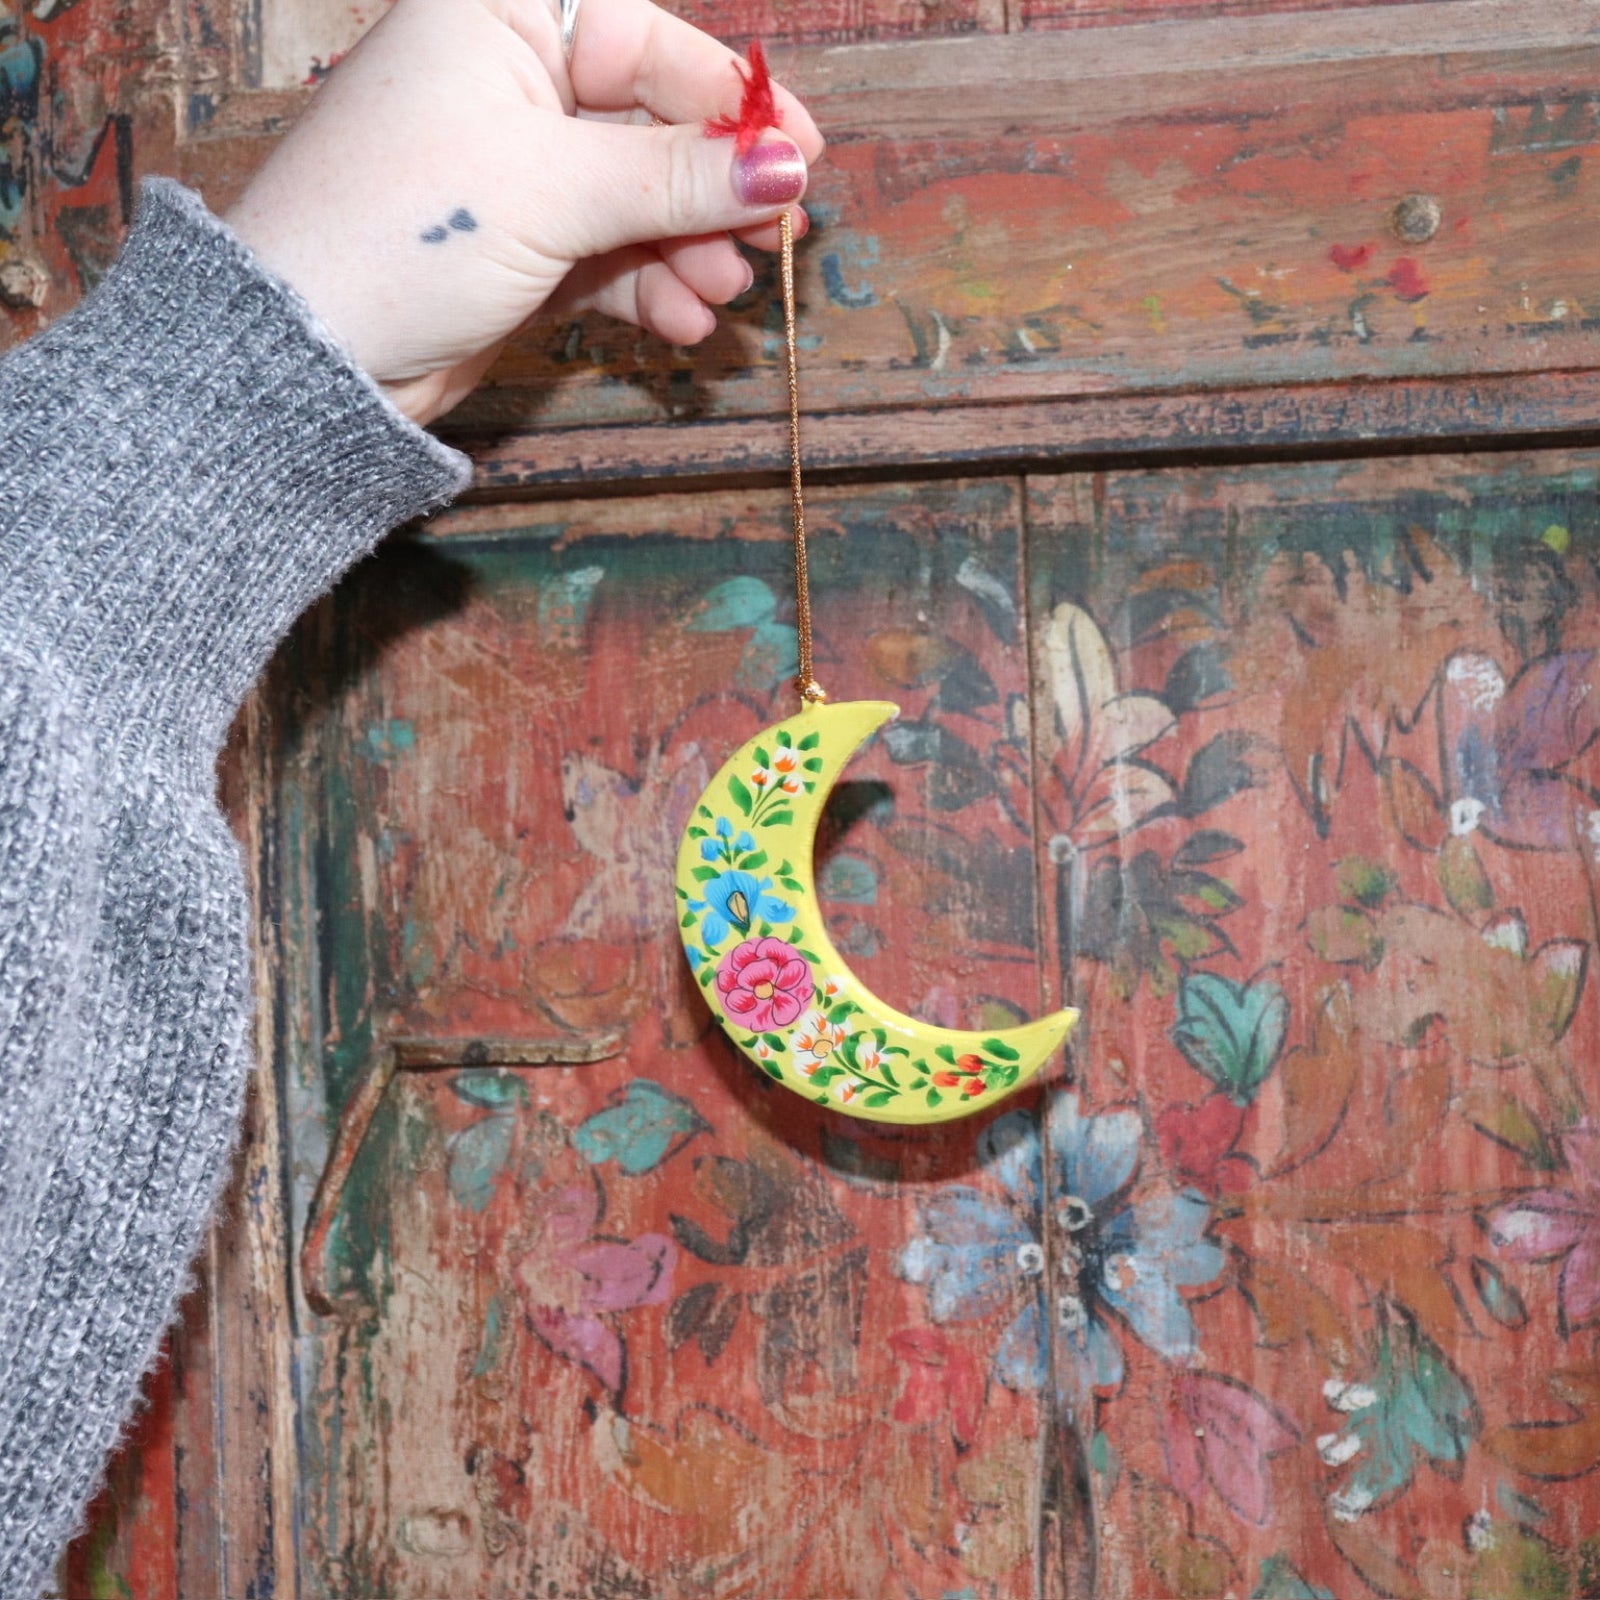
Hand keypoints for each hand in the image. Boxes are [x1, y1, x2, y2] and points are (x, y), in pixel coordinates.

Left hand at [225, 0, 823, 424]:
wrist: (309, 359)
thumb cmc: (406, 233)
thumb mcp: (555, 191)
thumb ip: (677, 176)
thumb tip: (787, 165)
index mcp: (502, 16)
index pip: (649, 39)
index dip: (730, 101)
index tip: (801, 156)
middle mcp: (511, 80)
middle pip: (652, 122)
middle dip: (716, 188)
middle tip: (779, 238)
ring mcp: (516, 168)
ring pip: (638, 196)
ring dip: (690, 248)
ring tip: (723, 295)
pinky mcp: (519, 245)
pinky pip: (610, 252)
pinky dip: (651, 286)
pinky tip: (684, 324)